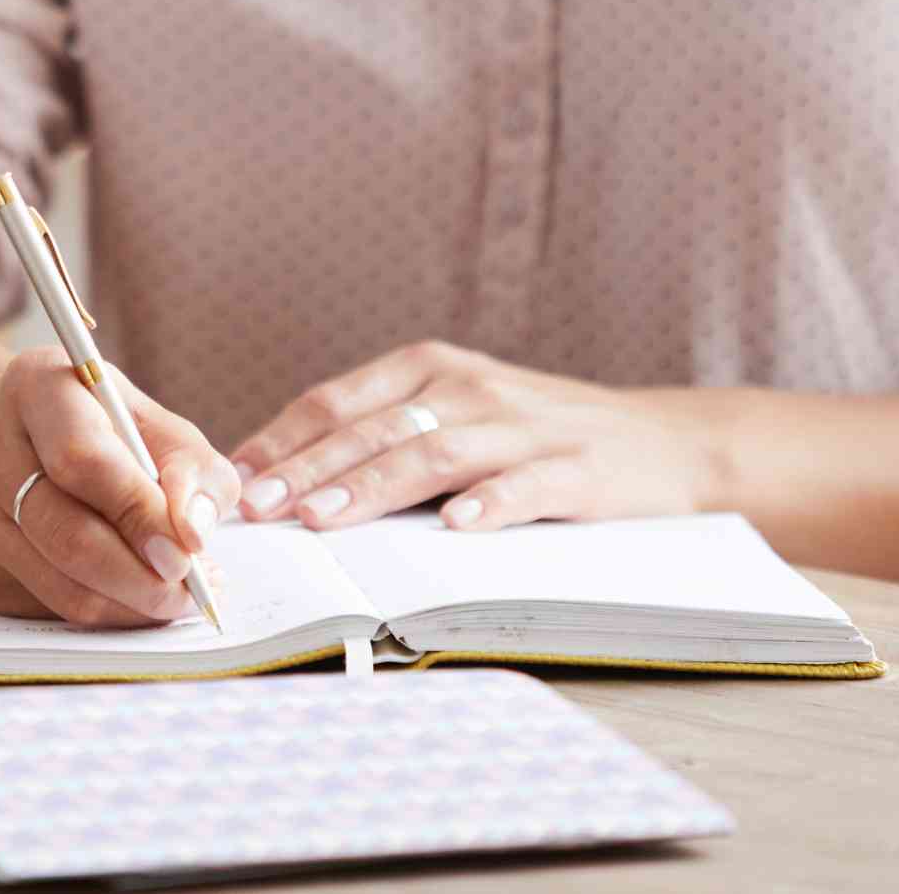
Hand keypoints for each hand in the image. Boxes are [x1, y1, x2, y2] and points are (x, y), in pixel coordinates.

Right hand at [0, 345, 240, 625]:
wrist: (33, 444)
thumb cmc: (111, 434)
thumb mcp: (161, 429)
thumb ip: (193, 472)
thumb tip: (192, 533)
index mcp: (35, 384)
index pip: (81, 459)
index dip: (139, 513)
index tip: (187, 553)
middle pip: (65, 533)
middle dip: (141, 577)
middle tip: (188, 591)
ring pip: (58, 584)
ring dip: (128, 606)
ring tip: (173, 596)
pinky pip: (44, 608)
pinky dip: (100, 614)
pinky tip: (130, 596)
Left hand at [228, 341, 729, 531]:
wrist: (665, 444)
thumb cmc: (537, 439)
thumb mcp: (455, 420)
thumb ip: (380, 441)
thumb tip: (279, 485)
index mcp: (429, 371)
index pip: (338, 402)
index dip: (282, 442)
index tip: (232, 483)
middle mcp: (469, 387)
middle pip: (373, 429)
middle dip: (308, 470)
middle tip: (258, 509)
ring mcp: (525, 426)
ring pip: (435, 453)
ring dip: (373, 487)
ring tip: (325, 520)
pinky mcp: (578, 469)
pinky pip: (526, 484)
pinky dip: (489, 503)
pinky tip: (455, 528)